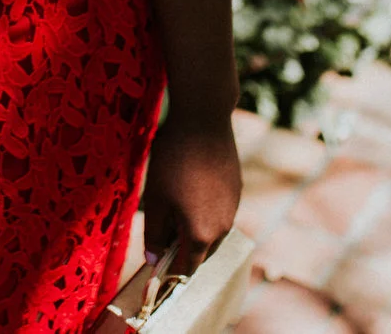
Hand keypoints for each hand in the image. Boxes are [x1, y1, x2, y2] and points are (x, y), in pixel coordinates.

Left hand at [140, 112, 241, 257]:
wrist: (204, 120)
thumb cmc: (173, 159)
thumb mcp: (155, 197)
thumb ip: (153, 233)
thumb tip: (153, 259)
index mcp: (201, 234)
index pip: (187, 268)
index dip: (169, 269)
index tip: (154, 259)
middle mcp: (223, 227)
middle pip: (201, 253)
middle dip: (182, 249)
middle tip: (160, 228)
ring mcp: (233, 209)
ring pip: (213, 234)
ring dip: (195, 230)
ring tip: (174, 206)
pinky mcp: (237, 192)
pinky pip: (221, 214)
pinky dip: (206, 213)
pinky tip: (190, 190)